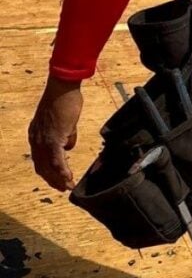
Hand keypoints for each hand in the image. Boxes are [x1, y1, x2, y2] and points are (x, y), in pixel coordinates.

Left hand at [28, 76, 83, 190]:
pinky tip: (68, 178)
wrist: (62, 88)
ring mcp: (43, 140)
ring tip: (67, 186)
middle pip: (41, 167)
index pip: (39, 159)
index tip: (57, 179)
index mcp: (36, 136)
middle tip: (62, 188)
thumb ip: (66, 135)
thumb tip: (68, 146)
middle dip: (52, 180)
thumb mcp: (64, 121)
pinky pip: (56, 160)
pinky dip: (62, 172)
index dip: (47, 171)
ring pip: (48, 166)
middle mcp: (36, 140)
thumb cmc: (64, 100)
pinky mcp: (54, 138)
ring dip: (58, 179)